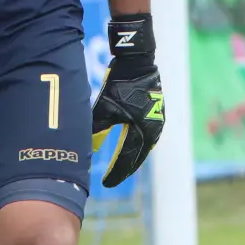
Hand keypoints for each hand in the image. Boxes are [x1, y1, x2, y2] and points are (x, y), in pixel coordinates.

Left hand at [92, 13, 164, 187]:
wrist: (137, 60)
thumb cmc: (120, 84)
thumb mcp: (105, 108)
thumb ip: (97, 129)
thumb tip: (88, 147)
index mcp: (142, 132)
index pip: (128, 159)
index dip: (116, 173)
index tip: (106, 184)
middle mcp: (154, 129)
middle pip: (137, 156)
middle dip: (124, 168)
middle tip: (112, 179)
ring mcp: (157, 120)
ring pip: (143, 146)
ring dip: (132, 156)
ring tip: (120, 166)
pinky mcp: (156, 111)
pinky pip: (145, 134)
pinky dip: (136, 143)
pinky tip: (130, 145)